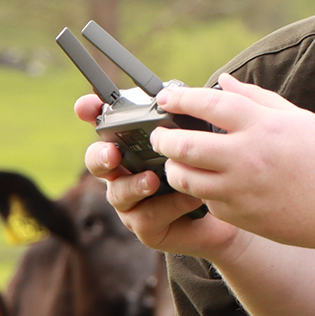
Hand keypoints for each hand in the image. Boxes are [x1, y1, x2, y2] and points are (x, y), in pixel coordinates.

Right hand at [77, 94, 239, 256]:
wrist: (228, 213)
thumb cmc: (209, 170)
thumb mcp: (201, 139)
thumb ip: (189, 118)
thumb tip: (196, 87)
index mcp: (132, 146)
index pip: (103, 124)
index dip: (89, 113)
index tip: (86, 106)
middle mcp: (125, 172)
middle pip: (97, 160)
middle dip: (100, 155)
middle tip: (113, 153)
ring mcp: (132, 201)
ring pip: (118, 193)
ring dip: (134, 185)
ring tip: (153, 180)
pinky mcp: (146, 228)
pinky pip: (148, 217)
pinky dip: (169, 205)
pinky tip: (189, 198)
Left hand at [148, 75, 314, 258]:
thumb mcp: (299, 118)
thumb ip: (257, 98)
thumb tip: (223, 82)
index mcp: (264, 126)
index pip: (209, 103)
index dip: (181, 99)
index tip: (166, 99)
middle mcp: (248, 158)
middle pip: (185, 145)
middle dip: (164, 137)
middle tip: (160, 134)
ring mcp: (242, 191)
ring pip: (186, 178)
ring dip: (174, 168)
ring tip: (178, 161)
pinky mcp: (242, 217)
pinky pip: (207, 201)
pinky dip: (202, 191)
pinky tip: (210, 184)